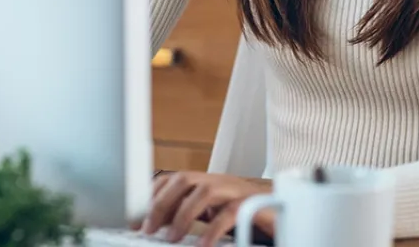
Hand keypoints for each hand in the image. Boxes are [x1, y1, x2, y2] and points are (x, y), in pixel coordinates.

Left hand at [133, 171, 274, 245]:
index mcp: (207, 182)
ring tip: (172, 238)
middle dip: (162, 203)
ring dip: (183, 214)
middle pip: (184, 179)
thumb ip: (188, 215)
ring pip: (205, 190)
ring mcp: (237, 190)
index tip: (135, 220)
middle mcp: (219, 181)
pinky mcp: (252, 205)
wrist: (283, 213)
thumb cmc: (245, 215)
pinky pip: (230, 213)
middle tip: (149, 229)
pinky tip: (203, 245)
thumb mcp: (211, 214)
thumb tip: (157, 225)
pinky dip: (213, 230)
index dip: (151, 196)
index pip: (172, 178)